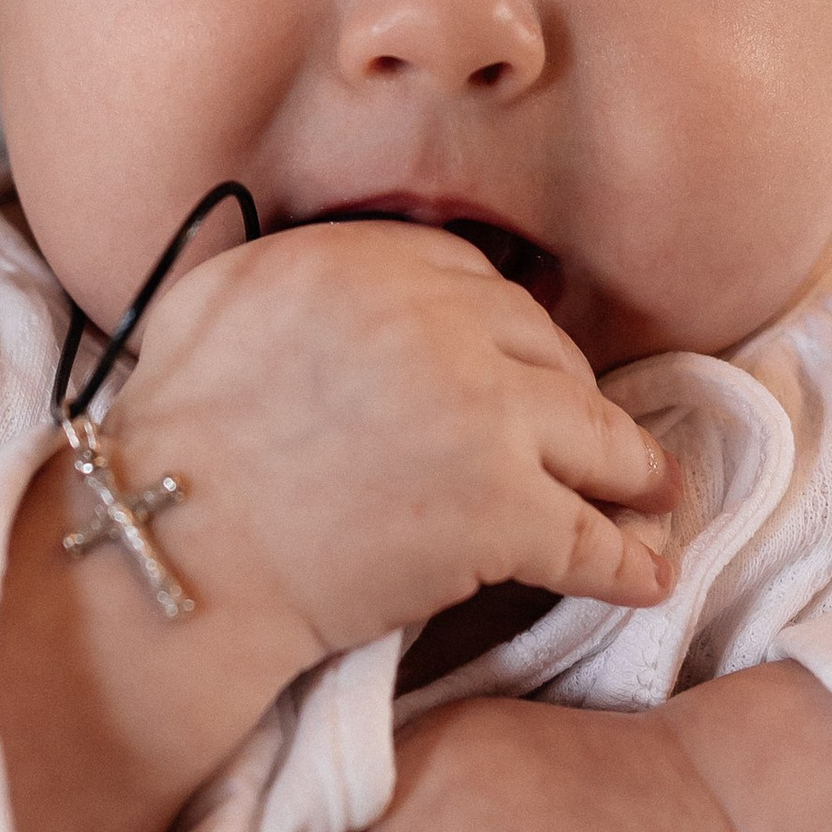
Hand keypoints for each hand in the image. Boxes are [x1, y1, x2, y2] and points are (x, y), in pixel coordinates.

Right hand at [116, 221, 673, 656]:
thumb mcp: (222, 300)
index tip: (522, 364)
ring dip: (631, 468)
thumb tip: (341, 282)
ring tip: (656, 491)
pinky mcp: (500, 509)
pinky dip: (624, 560)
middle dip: (571, 392)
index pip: (474, 280)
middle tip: (598, 433)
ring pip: (592, 432)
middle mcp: (438, 320)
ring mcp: (481, 412)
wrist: (175, 541)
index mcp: (370, 259)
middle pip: (543, 347)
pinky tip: (646, 572)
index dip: (506, 329)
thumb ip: (297, 272)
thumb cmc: (175, 435)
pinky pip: (587, 535)